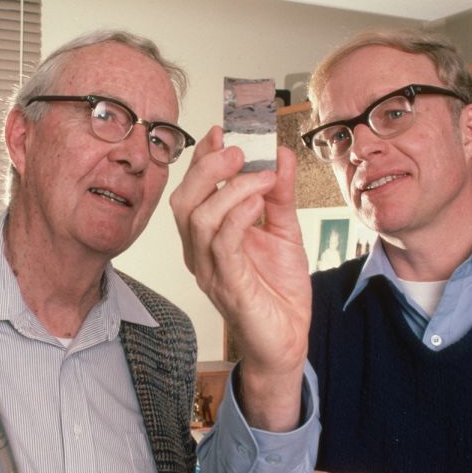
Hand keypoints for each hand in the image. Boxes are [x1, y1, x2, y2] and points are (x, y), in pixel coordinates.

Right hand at [169, 126, 310, 429]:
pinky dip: (237, 217)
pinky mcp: (227, 286)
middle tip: (240, 149)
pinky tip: (256, 203)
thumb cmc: (278, 292)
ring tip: (260, 174)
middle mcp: (200, 252)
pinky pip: (223, 245)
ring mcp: (210, 270)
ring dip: (230, 189)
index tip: (222, 129)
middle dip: (208, 168)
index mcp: (209, 236)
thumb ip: (280, 195)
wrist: (287, 343)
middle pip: (185, 200)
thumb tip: (279, 154)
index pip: (194, 189)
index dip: (203, 157)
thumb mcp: (285, 231)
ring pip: (199, 219)